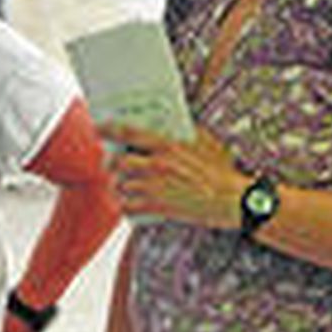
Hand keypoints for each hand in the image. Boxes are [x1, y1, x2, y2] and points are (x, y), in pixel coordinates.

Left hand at [102, 123, 244, 229]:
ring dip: (119, 186)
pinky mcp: (158, 207)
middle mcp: (157, 164)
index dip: (109, 129)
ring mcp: (155, 186)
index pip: (130, 133)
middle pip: (118, 162)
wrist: (233, 200)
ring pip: (121, 185)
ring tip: (123, 186)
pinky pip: (128, 206)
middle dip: (110, 165)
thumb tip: (173, 124)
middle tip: (111, 165)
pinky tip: (129, 205)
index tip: (98, 128)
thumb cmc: (223, 171)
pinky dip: (125, 206)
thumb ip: (186, 132)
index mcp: (167, 146)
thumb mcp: (207, 143)